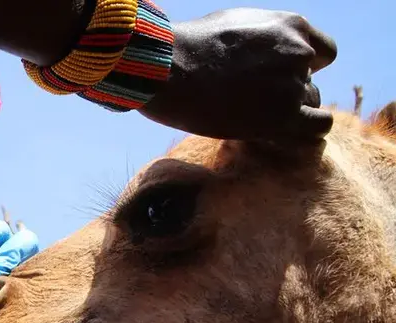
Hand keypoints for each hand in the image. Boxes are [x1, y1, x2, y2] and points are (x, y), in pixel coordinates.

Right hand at [139, 8, 337, 141]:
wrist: (169, 68)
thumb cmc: (190, 45)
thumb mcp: (236, 22)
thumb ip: (264, 37)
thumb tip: (264, 51)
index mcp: (292, 27)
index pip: (322, 52)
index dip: (304, 66)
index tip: (279, 75)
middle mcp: (299, 54)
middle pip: (309, 81)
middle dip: (287, 91)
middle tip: (253, 99)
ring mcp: (292, 86)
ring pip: (311, 104)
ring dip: (289, 112)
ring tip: (254, 115)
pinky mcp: (281, 117)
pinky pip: (317, 127)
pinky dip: (307, 130)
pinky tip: (284, 132)